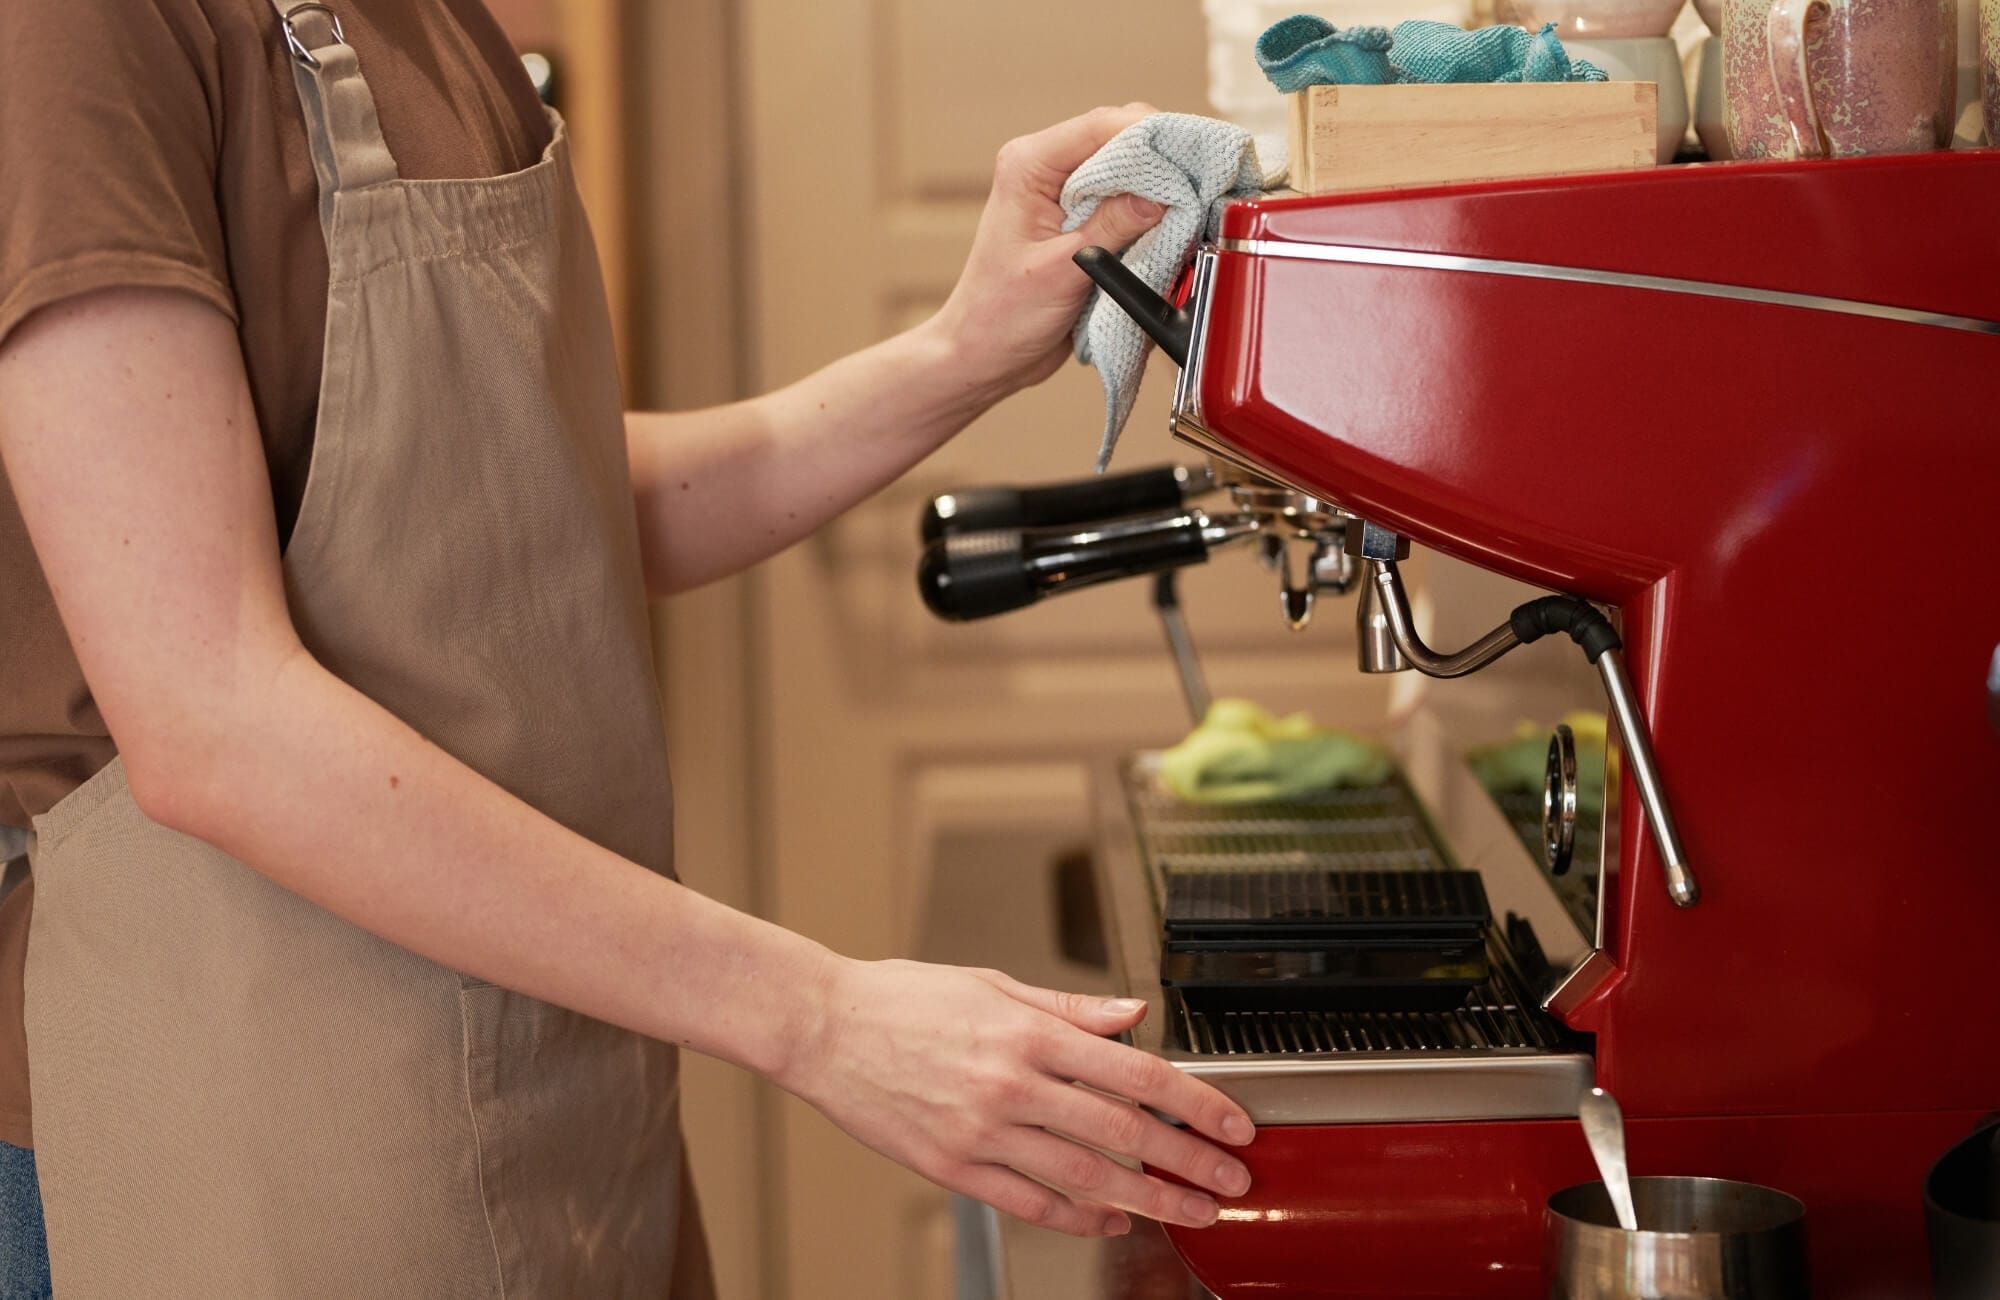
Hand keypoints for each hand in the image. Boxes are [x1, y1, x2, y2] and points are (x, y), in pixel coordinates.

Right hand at [779, 957, 1255, 1236]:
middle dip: (1188, 1162)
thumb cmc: (903, 998)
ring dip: (1147, 1199)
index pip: (1137, 1073)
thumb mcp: (994, 984)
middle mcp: (1012, 1084)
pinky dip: (1077, 1215)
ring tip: (1189, 1212)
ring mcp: (981, 1131)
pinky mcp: (952, 1165)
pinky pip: (1029, 1200)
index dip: (1196, 1103)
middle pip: (1123, 1134)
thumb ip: (1072, 1007)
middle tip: (1231, 1179)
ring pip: (1084, 1177)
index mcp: (1028, 1033)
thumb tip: (1135, 1015)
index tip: (1232, 1123)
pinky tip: (1109, 1219)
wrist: (821, 1027)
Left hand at [932, 104, 1168, 398]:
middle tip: (1194, 189)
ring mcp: (1065, 194)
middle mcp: (1047, 170)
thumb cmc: (1001, 316)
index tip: (1189, 156)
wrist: (987, 354)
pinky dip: (1148, 215)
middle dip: (1159, 162)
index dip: (1150, 135)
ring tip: (1183, 213)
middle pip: (1119, 139)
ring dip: (1156, 191)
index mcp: (1029, 165)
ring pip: (1127, 171)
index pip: (1100, 125)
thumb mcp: (1063, 271)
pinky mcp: (1081, 220)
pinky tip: (1164, 231)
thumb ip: (1113, 228)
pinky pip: (1125, 202)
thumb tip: (1162, 194)